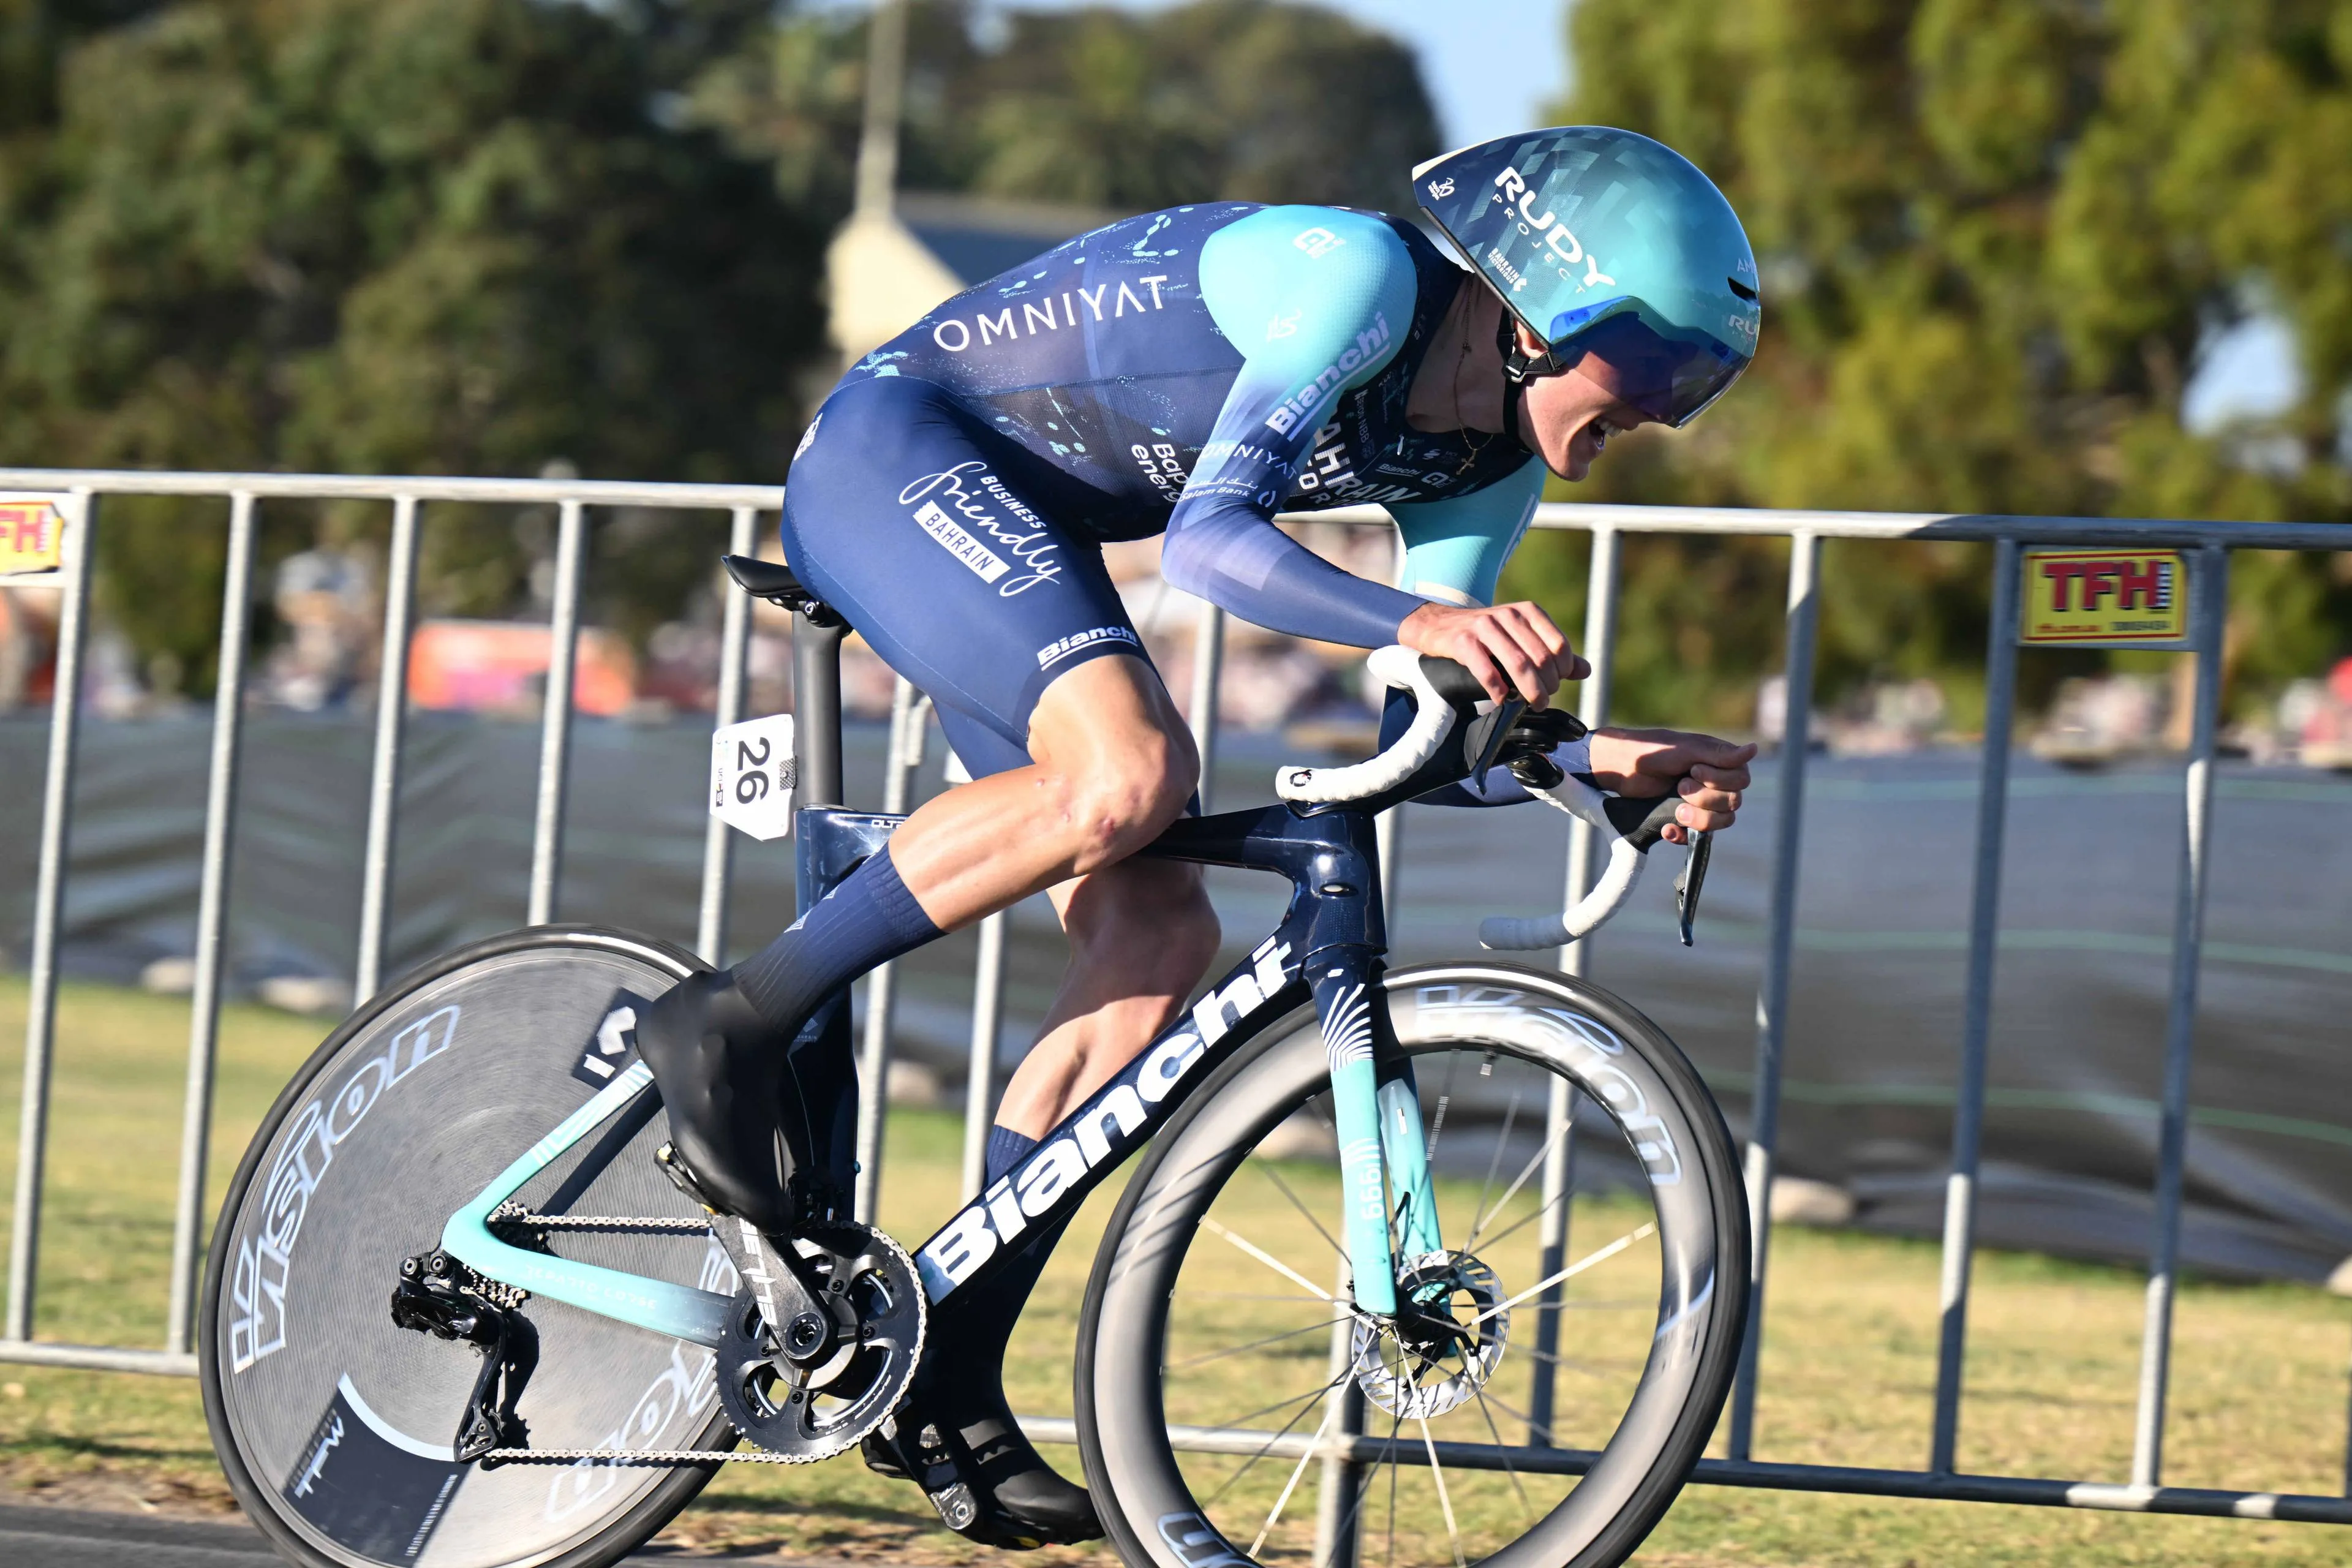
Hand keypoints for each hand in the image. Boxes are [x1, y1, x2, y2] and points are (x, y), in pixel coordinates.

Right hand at [1397, 600, 1588, 706]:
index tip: (1555, 686)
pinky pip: (1486, 669)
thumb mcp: (1520, 637)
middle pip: (1540, 658)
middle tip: (1542, 701)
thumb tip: (1585, 670)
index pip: (1558, 645)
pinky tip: (1501, 699)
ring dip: (1529, 691)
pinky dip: (1498, 690)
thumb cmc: (1485, 636)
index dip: (1562, 671)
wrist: (1437, 625)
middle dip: (1547, 686)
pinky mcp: (1462, 641)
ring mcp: (1484, 626)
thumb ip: (1552, 653)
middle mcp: (1508, 615)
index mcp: (1528, 612)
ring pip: (1518, 664)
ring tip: (1531, 705)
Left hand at [1586, 727, 1756, 845]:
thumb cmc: (1652, 751)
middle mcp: (1714, 783)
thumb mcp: (1685, 750)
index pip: (1741, 780)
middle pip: (1734, 802)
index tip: (1694, 769)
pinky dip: (1681, 834)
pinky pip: (1696, 837)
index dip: (1720, 780)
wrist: (1619, 768)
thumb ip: (1719, 755)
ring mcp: (1700, 803)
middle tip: (1680, 786)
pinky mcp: (1683, 820)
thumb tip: (1753, 750)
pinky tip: (1667, 829)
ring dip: (1700, 819)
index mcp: (1719, 762)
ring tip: (1676, 810)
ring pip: (1722, 822)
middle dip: (1707, 798)